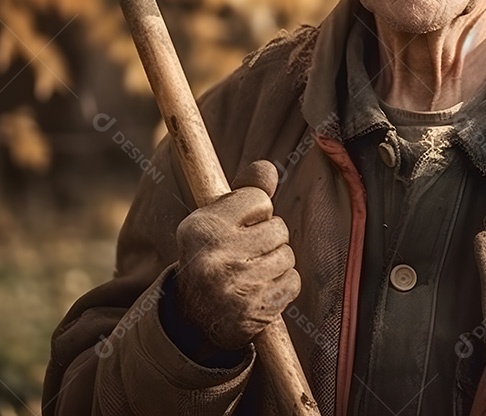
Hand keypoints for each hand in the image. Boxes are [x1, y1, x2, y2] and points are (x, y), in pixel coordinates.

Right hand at [174, 160, 299, 350]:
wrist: (193, 318)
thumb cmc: (211, 257)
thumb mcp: (216, 220)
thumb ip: (246, 191)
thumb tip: (269, 167)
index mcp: (202, 227)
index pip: (259, 199)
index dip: (257, 212)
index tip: (241, 226)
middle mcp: (215, 255)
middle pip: (279, 228)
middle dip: (270, 239)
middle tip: (248, 252)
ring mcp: (236, 285)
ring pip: (287, 256)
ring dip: (277, 263)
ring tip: (253, 271)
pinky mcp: (255, 310)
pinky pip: (292, 282)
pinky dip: (283, 285)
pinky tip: (261, 289)